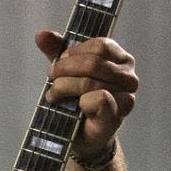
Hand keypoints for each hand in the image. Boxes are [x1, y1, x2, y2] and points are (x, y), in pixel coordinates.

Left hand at [36, 31, 137, 161]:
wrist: (81, 136)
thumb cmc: (77, 101)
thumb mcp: (66, 71)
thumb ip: (57, 51)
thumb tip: (41, 34)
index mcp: (121, 60)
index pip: (101, 45)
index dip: (75, 52)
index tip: (59, 62)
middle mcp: (129, 77)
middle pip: (93, 63)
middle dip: (65, 70)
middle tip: (52, 79)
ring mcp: (127, 97)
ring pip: (90, 82)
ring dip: (65, 87)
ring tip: (54, 95)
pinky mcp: (118, 115)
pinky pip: (98, 98)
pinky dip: (80, 102)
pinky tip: (75, 108)